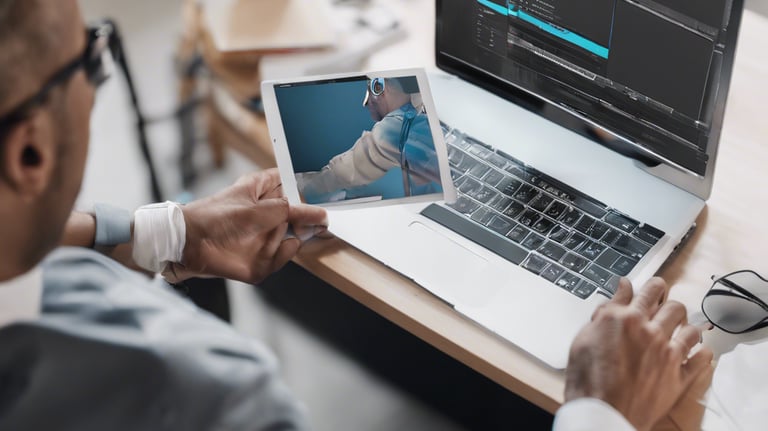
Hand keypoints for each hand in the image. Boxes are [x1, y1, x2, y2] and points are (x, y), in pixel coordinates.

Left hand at [164, 168, 328, 283]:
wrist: (188, 243)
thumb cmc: (214, 216)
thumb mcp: (259, 208)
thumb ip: (292, 210)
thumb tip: (319, 213)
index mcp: (265, 192)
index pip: (295, 185)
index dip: (312, 189)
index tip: (330, 193)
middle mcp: (268, 215)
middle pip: (301, 216)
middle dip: (311, 220)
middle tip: (323, 219)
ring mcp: (265, 238)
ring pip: (295, 239)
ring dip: (297, 238)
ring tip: (293, 233)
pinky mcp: (261, 260)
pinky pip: (281, 258)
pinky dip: (282, 255)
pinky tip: (281, 247)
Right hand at [564, 277, 712, 430]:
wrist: (603, 412)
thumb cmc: (588, 379)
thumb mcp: (584, 338)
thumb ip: (605, 311)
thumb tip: (618, 291)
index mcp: (624, 319)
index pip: (646, 291)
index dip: (651, 286)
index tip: (653, 287)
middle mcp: (649, 331)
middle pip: (672, 306)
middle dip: (670, 304)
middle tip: (665, 307)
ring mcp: (667, 353)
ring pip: (691, 328)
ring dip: (686, 326)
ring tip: (680, 330)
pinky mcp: (679, 376)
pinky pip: (702, 358)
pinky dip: (702, 353)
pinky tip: (697, 352)